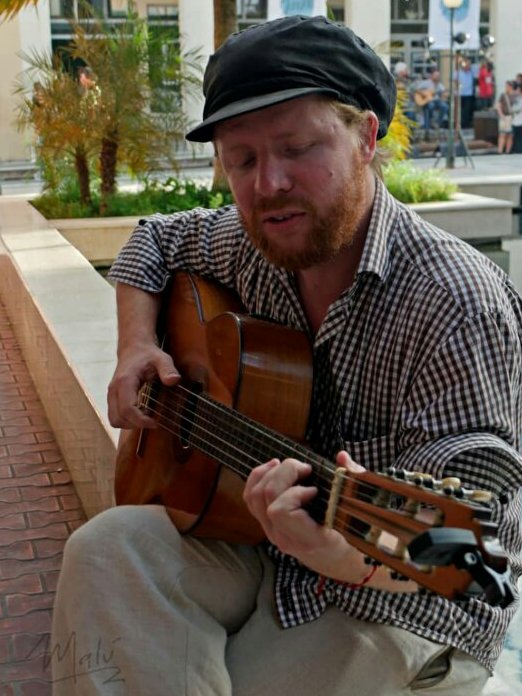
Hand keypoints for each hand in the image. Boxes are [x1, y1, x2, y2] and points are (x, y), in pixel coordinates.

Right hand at [107, 342, 179, 428]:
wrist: (134, 348)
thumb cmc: (148, 355)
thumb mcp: (162, 359)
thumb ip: (168, 369)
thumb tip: (174, 380)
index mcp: (125, 381)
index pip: (127, 409)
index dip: (141, 421)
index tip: (156, 422)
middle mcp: (114, 389)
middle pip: (118, 418)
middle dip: (136, 424)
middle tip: (153, 422)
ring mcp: (111, 394)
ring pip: (114, 420)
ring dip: (130, 424)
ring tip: (147, 419)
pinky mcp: (112, 398)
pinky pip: (115, 416)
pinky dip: (126, 420)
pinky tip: (141, 415)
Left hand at [243, 451, 369, 580]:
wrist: (340, 564)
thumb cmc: (353, 541)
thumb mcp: (361, 519)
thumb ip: (353, 483)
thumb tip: (341, 456)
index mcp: (309, 539)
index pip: (281, 512)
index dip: (294, 493)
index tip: (315, 490)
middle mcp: (286, 538)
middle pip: (266, 496)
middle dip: (284, 473)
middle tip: (306, 470)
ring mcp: (273, 533)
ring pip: (254, 496)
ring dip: (270, 474)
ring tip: (291, 467)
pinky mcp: (268, 525)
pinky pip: (251, 500)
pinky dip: (259, 479)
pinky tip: (275, 468)